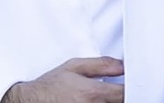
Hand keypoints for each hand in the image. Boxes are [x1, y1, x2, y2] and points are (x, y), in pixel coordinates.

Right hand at [1, 57, 123, 102]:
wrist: (28, 101)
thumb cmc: (50, 86)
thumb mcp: (74, 66)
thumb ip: (101, 65)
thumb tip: (122, 66)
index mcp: (92, 94)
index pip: (125, 94)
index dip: (133, 88)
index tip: (134, 85)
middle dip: (124, 97)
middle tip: (119, 91)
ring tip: (109, 96)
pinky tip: (100, 102)